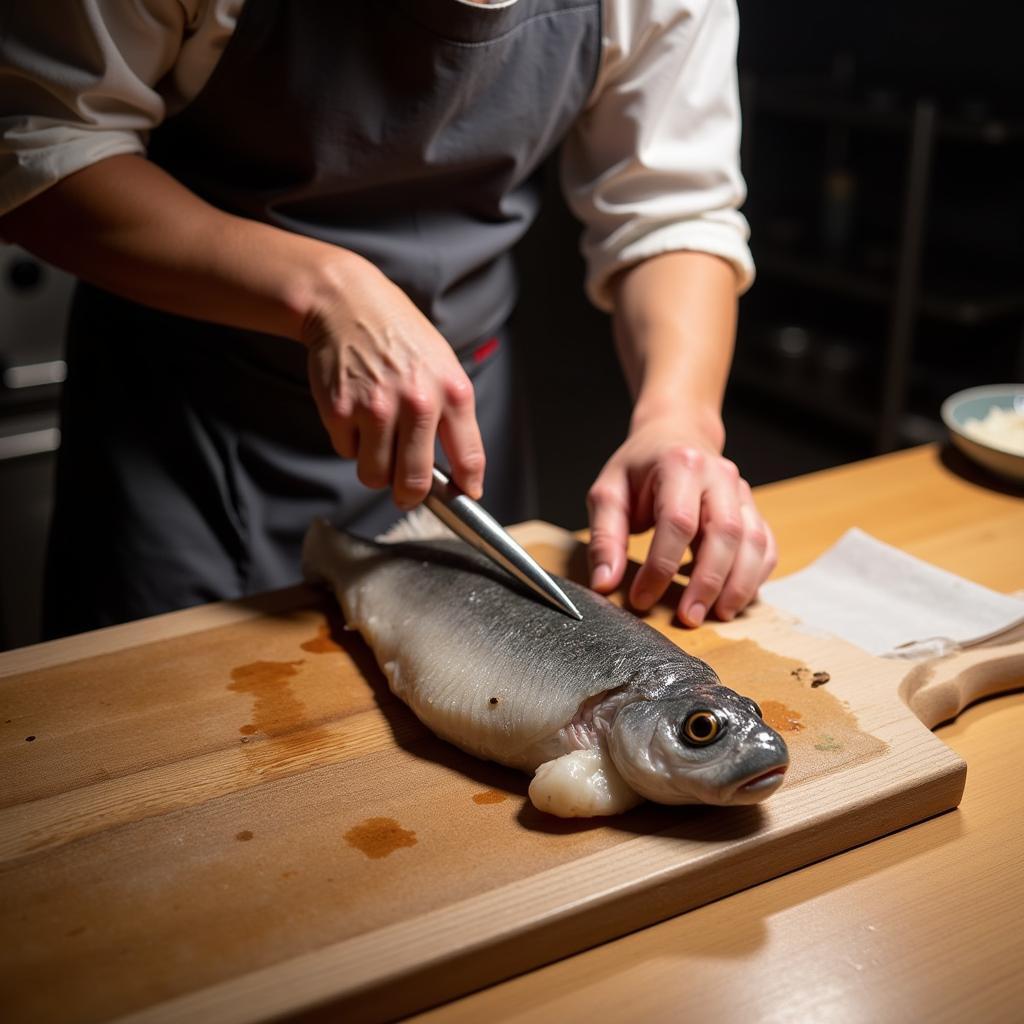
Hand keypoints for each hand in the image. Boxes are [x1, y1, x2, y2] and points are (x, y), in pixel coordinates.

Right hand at [302, 253, 485, 507]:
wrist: (348, 303)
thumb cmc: (401, 337)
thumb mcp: (444, 366)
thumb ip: (453, 416)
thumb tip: (459, 474)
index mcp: (453, 393)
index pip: (469, 459)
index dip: (466, 489)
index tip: (463, 496)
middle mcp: (418, 403)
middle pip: (414, 482)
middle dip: (410, 495)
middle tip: (406, 492)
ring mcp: (376, 408)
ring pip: (376, 476)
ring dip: (376, 469)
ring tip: (378, 441)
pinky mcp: (341, 411)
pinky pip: (347, 452)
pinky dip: (351, 443)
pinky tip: (357, 414)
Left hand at [586, 419, 776, 625]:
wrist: (676, 433)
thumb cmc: (639, 467)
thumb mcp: (608, 493)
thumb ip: (605, 538)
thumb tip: (604, 583)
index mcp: (680, 465)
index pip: (677, 523)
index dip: (661, 567)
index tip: (642, 598)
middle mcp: (719, 475)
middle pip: (725, 533)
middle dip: (708, 582)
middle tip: (689, 617)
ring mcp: (741, 491)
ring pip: (754, 542)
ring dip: (739, 584)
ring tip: (717, 615)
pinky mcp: (753, 509)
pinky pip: (766, 545)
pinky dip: (756, 576)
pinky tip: (734, 597)